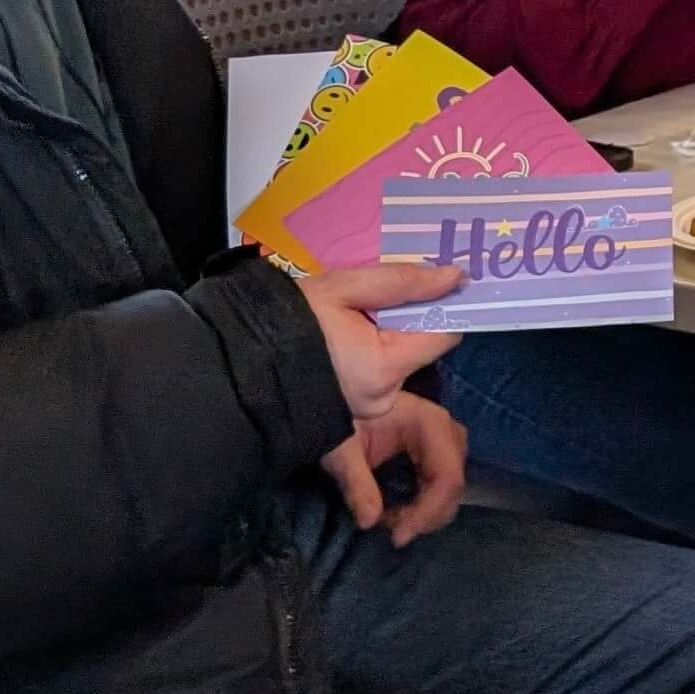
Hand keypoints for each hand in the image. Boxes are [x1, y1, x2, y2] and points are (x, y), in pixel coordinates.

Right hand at [297, 262, 464, 422]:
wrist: (239, 357)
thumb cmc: (289, 318)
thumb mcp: (344, 287)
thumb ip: (403, 281)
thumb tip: (455, 277)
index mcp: (384, 367)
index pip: (444, 334)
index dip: (443, 307)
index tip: (430, 287)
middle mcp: (383, 398)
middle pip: (420, 348)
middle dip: (405, 321)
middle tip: (372, 301)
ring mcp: (368, 412)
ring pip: (399, 363)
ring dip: (386, 338)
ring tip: (352, 320)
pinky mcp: (354, 416)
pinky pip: (379, 379)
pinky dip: (372, 357)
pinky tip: (347, 341)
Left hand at [321, 392, 468, 545]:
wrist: (334, 395)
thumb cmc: (339, 415)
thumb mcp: (342, 450)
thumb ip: (356, 483)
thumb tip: (369, 522)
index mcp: (429, 422)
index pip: (447, 476)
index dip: (428, 512)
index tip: (398, 536)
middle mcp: (444, 430)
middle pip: (453, 486)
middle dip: (426, 515)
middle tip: (391, 531)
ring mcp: (441, 440)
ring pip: (450, 488)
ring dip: (425, 512)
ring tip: (390, 521)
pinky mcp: (432, 450)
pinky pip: (440, 484)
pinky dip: (423, 504)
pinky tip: (398, 513)